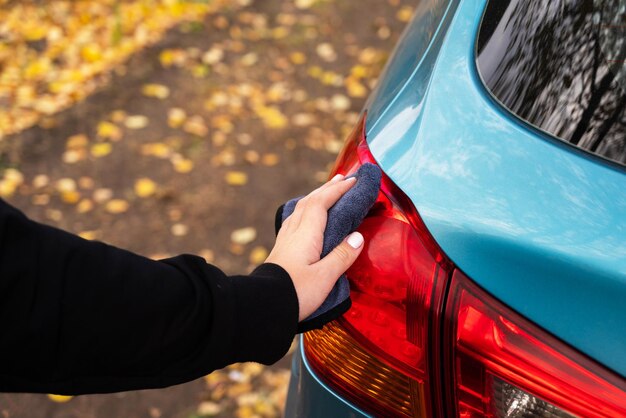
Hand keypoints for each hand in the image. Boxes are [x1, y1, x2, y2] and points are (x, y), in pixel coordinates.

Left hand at [266, 175, 364, 320]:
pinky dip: (305, 212)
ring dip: (315, 197)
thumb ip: (342, 256)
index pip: (321, 203)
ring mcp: (285, 241)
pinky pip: (294, 221)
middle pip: (309, 202)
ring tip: (326, 193)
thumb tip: (357, 237)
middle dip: (327, 188)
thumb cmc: (294, 294)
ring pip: (300, 210)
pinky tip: (305, 218)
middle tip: (342, 179)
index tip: (353, 181)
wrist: (263, 307)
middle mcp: (294, 233)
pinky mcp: (281, 251)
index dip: (337, 190)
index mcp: (306, 235)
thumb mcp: (325, 277)